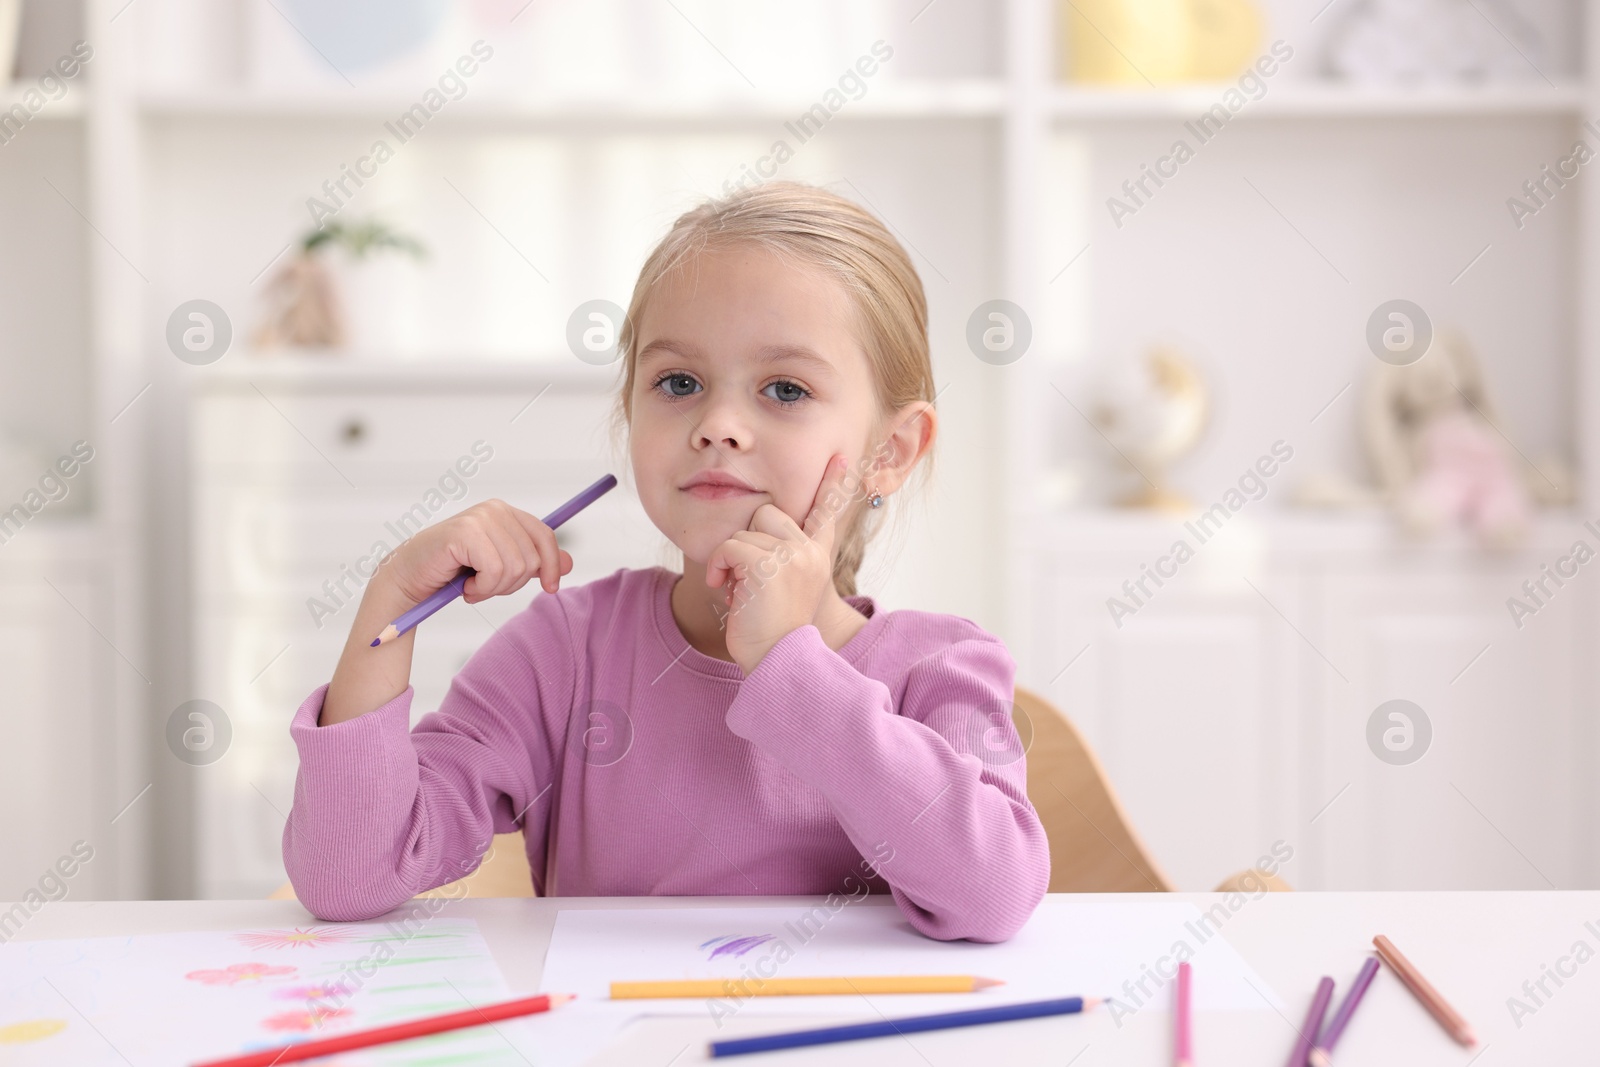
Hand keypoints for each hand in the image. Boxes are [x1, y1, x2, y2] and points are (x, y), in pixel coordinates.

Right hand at [381, 498, 573, 607]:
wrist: (411, 579)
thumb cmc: (454, 572)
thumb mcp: (501, 567)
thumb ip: (533, 562)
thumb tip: (570, 563)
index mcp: (507, 513)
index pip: (545, 536)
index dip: (552, 565)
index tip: (551, 589)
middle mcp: (495, 510)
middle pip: (532, 558)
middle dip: (511, 583)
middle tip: (485, 586)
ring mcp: (480, 518)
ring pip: (515, 567)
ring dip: (493, 589)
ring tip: (472, 586)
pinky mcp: (466, 533)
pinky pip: (495, 571)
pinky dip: (481, 589)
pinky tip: (465, 586)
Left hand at [706, 454, 852, 674]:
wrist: (777, 662)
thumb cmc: (773, 632)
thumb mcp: (782, 589)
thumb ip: (778, 560)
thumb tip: (749, 536)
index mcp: (818, 556)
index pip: (827, 511)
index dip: (833, 483)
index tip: (840, 457)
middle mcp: (810, 552)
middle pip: (767, 512)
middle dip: (748, 539)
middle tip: (746, 577)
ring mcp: (793, 556)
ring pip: (744, 532)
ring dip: (730, 561)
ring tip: (739, 592)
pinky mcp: (769, 565)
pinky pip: (730, 547)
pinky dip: (718, 567)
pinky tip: (725, 589)